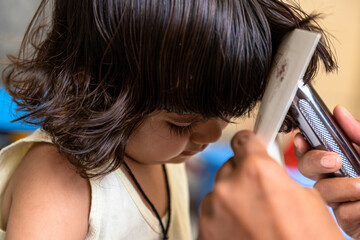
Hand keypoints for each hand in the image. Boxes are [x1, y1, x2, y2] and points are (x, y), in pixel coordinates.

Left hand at [197, 130, 342, 239]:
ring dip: (231, 201)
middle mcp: (229, 187)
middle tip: (259, 196)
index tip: (248, 148)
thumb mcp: (307, 200)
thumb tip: (270, 172)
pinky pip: (211, 216)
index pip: (243, 141)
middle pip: (230, 168)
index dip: (249, 145)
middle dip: (242, 178)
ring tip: (252, 221)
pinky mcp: (203, 231)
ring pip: (219, 193)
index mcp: (257, 171)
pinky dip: (222, 221)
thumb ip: (280, 177)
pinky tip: (241, 232)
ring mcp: (212, 211)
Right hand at [296, 105, 359, 237]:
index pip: (311, 150)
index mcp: (341, 158)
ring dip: (342, 187)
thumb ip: (357, 134)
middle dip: (314, 162)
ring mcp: (340, 198)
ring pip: (322, 191)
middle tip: (334, 160)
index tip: (302, 138)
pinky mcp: (347, 220)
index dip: (302, 144)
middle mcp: (336, 177)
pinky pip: (342, 213)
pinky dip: (356, 207)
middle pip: (306, 168)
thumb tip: (340, 113)